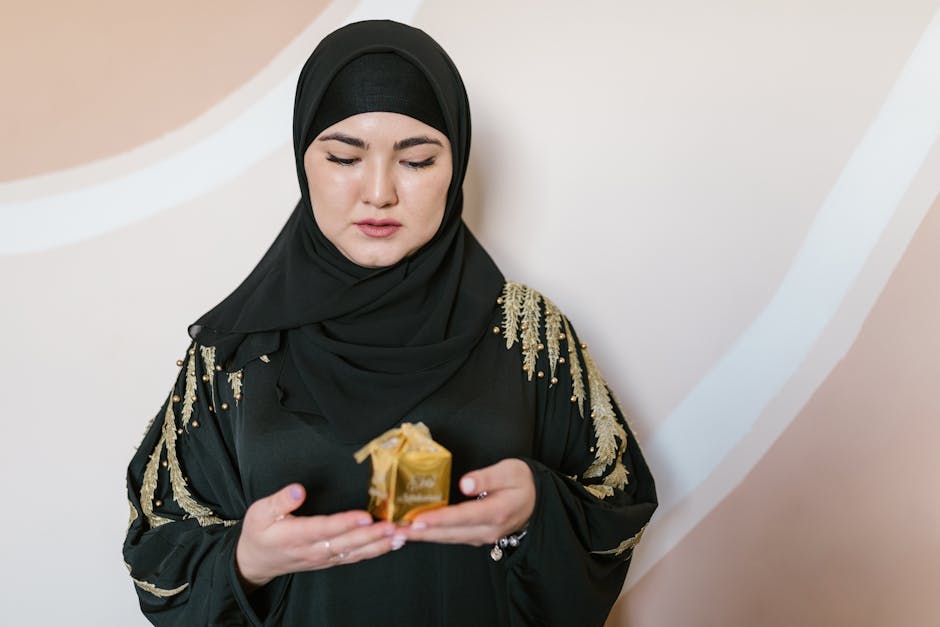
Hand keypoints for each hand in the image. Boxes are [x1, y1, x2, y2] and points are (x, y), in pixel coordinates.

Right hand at [235, 483, 403, 589]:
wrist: (256, 561)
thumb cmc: (259, 532)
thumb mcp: (259, 512)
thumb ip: (279, 501)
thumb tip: (298, 489)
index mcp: (296, 536)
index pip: (326, 528)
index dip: (346, 523)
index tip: (365, 516)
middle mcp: (313, 549)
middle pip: (347, 543)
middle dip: (373, 535)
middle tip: (395, 527)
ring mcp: (324, 557)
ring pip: (356, 552)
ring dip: (380, 544)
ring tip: (402, 535)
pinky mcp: (330, 560)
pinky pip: (355, 557)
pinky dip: (375, 551)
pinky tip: (392, 544)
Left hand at [403, 458, 534, 545]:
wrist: (537, 501)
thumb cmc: (523, 482)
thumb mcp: (510, 471)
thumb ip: (487, 477)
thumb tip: (465, 483)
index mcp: (496, 512)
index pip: (462, 517)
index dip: (438, 519)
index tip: (416, 521)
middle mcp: (487, 530)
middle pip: (449, 533)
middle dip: (420, 533)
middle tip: (395, 531)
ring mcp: (482, 536)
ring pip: (448, 538)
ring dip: (422, 536)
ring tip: (398, 533)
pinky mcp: (476, 536)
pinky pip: (451, 537)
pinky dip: (432, 535)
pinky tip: (415, 532)